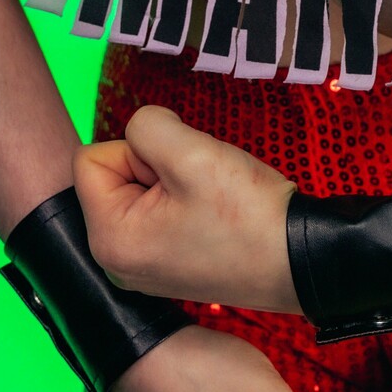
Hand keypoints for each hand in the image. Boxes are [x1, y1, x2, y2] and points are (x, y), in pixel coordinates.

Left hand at [73, 105, 301, 310]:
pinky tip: (211, 215)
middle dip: (155, 165)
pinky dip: (183, 201)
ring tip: (209, 200)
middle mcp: (115, 260)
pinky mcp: (165, 264)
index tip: (180, 172)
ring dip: (173, 180)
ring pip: (140, 188)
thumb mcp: (192, 153)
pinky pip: (158, 209)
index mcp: (109, 239)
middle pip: (113, 174)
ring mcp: (140, 266)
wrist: (301, 260)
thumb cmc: (247, 214)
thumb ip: (146, 126)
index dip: (138, 149)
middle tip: (199, 187)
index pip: (91, 158)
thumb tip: (141, 129)